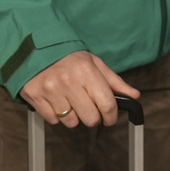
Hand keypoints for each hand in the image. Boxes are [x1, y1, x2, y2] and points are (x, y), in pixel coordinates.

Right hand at [20, 51, 140, 128]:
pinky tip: (56, 100)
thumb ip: (114, 81)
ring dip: (73, 116)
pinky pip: (53, 120)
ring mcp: (50, 90)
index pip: (107, 104)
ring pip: (71, 122)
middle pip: (90, 118)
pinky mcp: (35, 96)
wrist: (36, 48)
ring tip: (70, 101)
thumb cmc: (68, 57)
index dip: (111, 116)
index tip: (110, 118)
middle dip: (93, 117)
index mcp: (86, 71)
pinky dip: (56, 115)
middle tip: (88, 108)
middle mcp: (68, 81)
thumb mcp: (93, 63)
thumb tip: (134, 96)